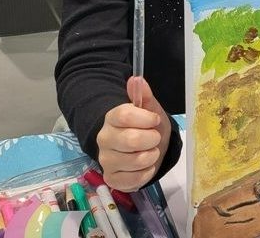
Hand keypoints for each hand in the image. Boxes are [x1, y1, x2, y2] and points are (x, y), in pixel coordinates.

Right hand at [96, 77, 171, 191]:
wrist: (146, 148)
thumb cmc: (148, 127)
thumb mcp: (150, 110)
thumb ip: (144, 96)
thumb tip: (137, 79)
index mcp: (112, 118)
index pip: (125, 116)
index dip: (146, 118)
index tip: (154, 120)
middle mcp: (104, 139)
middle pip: (132, 140)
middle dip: (152, 139)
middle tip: (154, 138)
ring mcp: (106, 160)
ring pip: (135, 161)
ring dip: (151, 156)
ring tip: (150, 152)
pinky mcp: (111, 179)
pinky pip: (134, 179)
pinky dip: (146, 173)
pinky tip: (145, 166)